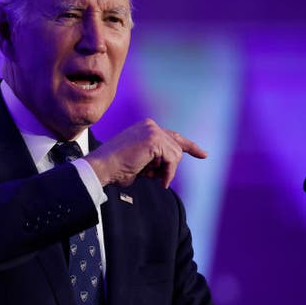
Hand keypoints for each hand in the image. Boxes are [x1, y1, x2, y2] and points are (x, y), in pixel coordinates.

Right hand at [84, 118, 206, 188]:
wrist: (102, 168)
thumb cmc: (116, 169)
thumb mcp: (140, 162)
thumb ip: (155, 159)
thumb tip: (169, 168)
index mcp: (146, 128)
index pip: (173, 137)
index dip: (190, 147)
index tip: (203, 155)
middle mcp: (150, 125)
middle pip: (177, 148)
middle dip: (168, 166)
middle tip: (151, 175)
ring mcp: (152, 130)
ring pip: (176, 155)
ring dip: (165, 171)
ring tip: (147, 174)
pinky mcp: (154, 140)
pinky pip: (173, 160)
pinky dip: (167, 173)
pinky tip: (157, 179)